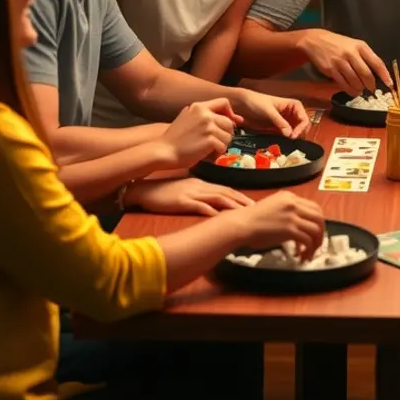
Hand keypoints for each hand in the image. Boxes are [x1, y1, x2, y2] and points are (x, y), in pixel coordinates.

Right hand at [125, 178, 253, 215]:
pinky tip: (219, 216)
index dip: (240, 196)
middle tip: (255, 208)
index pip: (225, 189)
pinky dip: (210, 210)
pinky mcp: (181, 201)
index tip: (252, 203)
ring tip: (243, 212)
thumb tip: (213, 202)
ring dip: (231, 205)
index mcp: (201, 184)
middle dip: (241, 201)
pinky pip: (198, 206)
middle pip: (225, 193)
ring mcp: (191, 193)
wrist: (144, 190)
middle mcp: (199, 187)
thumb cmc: (164, 191)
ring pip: (216, 198)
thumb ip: (199, 193)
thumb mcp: (185, 188)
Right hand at [160, 98, 241, 167]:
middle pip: (229, 123)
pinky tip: (208, 155)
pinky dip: (217, 154)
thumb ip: (202, 114)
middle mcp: (205, 114)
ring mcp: (208, 127)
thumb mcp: (186, 116)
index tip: (235, 121)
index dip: (231, 112)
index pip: (224, 102)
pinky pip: (223, 147)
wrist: (164, 151)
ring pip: (228, 136)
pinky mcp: (210, 140)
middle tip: (217, 143)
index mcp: (199, 106)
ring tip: (210, 150)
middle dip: (226, 134)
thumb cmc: (174, 138)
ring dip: (222, 145)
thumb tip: (226, 116)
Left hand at [235, 90, 311, 137]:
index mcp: (294, 105)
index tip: (293, 136)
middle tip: (291, 140)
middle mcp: (293, 113)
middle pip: (303, 127)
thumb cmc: (257, 102)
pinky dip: (287, 139)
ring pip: (297, 132)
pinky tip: (283, 141)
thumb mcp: (269, 111)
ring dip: (294, 138)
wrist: (244, 103)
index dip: (301, 128)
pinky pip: (288, 135)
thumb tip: (289, 134)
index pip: (304, 119)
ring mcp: (287, 121)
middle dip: (299, 134)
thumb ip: (280, 122)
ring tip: (287, 142)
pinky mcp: (280, 128)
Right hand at [240, 191, 324, 259]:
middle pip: (319, 216)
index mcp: (289, 196)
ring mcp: (292, 215)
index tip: (315, 233)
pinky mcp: (290, 229)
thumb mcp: (272, 207)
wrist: (241, 224)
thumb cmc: (251, 220)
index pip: (313, 207)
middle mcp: (293, 203)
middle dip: (321, 232)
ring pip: (316, 229)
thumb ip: (287, 211)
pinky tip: (300, 255)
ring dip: (315, 244)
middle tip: (316, 244)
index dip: (317, 221)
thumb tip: (299, 225)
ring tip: (309, 253)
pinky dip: (307, 249)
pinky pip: (307, 240)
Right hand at [300, 29, 391, 96]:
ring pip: (355, 81)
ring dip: (360, 89)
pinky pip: (343, 84)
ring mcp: (340, 62)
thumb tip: (377, 74)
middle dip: (371, 85)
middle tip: (372, 89)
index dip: (384, 75)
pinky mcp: (331, 69)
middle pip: (366, 74)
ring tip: (361, 90)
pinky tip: (353, 91)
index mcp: (360, 46)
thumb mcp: (354, 45)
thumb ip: (365, 57)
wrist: (316, 40)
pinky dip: (350, 90)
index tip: (390, 84)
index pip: (376, 62)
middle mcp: (351, 53)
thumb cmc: (338, 43)